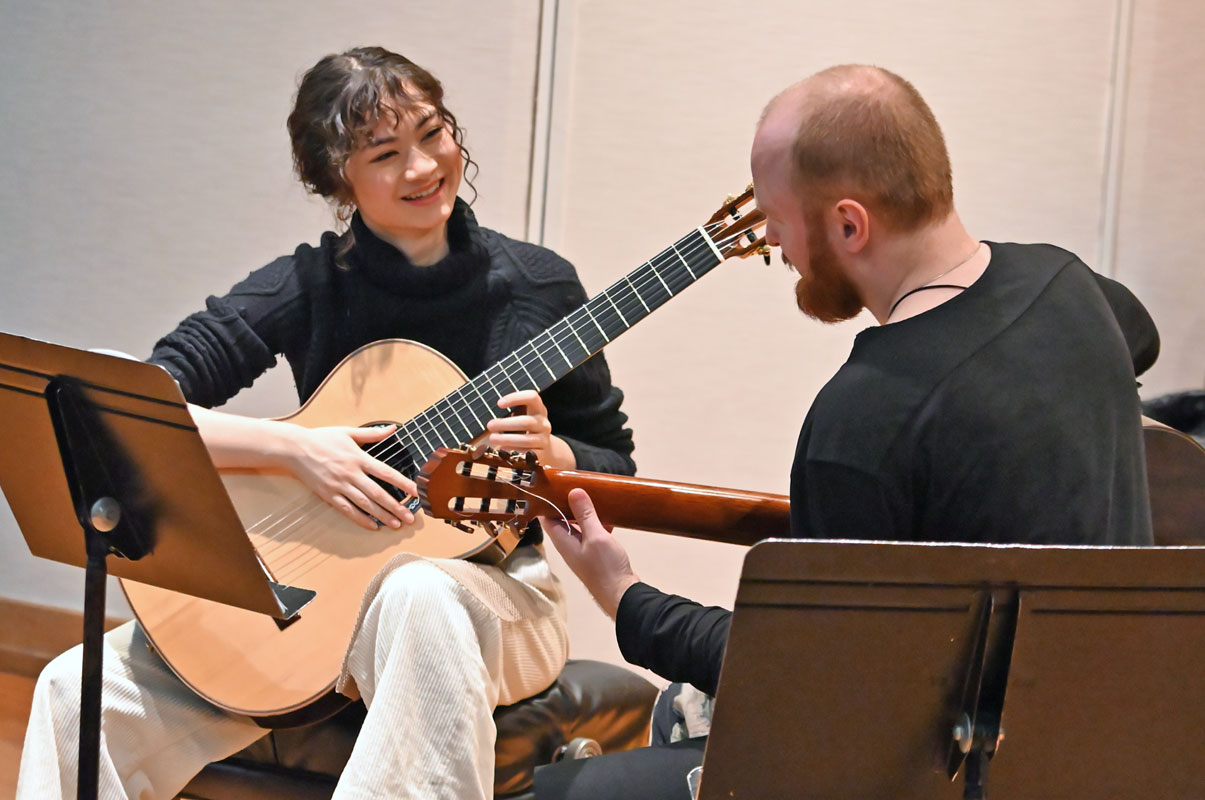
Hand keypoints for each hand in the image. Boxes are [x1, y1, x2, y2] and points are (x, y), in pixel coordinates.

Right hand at [280, 424, 416, 530]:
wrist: (294, 449)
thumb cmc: (321, 439)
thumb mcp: (348, 432)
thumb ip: (372, 433)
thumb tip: (392, 428)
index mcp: (359, 458)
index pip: (386, 473)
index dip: (403, 483)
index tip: (415, 492)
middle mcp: (351, 474)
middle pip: (378, 494)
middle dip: (396, 507)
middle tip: (410, 518)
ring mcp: (339, 486)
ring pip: (364, 505)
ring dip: (382, 516)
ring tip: (396, 524)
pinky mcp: (328, 495)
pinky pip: (347, 510)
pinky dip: (360, 519)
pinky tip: (372, 526)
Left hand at [488, 390, 575, 468]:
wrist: (544, 448)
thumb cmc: (526, 429)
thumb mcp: (522, 416)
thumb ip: (510, 414)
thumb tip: (491, 421)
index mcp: (539, 409)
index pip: (532, 397)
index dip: (516, 398)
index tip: (499, 404)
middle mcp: (544, 423)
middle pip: (527, 422)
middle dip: (506, 424)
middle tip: (490, 425)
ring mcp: (544, 439)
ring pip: (527, 439)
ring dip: (507, 439)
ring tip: (493, 438)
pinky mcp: (542, 453)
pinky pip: (528, 453)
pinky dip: (514, 451)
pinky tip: (503, 449)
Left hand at [542, 488, 639, 617]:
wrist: (622, 594)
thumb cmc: (606, 567)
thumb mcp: (596, 536)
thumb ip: (585, 514)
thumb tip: (574, 492)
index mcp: (563, 542)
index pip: (547, 518)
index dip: (548, 502)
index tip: (555, 486)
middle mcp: (569, 547)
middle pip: (562, 521)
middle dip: (569, 505)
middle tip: (579, 487)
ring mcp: (582, 552)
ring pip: (578, 528)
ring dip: (585, 515)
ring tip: (594, 499)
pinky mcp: (594, 555)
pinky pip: (591, 535)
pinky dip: (597, 525)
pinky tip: (609, 519)